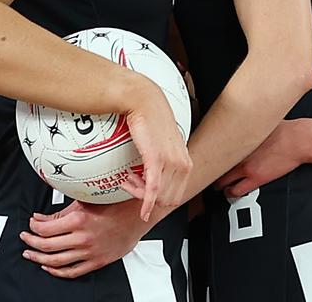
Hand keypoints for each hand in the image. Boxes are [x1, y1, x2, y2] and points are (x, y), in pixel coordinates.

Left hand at [20, 199, 155, 277]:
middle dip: (31, 242)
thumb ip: (60, 213)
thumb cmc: (113, 205)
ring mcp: (89, 252)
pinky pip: (72, 271)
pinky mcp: (96, 262)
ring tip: (30, 253)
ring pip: (56, 261)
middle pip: (46, 246)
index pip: (45, 229)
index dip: (33, 228)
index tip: (31, 225)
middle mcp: (82, 238)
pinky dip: (56, 271)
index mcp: (78, 220)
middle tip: (25, 238)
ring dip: (39, 258)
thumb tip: (40, 219)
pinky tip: (48, 266)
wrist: (136, 216)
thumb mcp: (84, 202)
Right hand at [121, 80, 191, 220]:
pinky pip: (152, 190)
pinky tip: (142, 210)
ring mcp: (171, 163)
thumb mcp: (163, 143)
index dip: (158, 198)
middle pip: (167, 200)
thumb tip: (155, 173)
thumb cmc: (151, 118)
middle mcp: (182, 164)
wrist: (143, 100)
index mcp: (185, 162)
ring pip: (157, 197)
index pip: (176, 195)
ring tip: (126, 179)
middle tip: (130, 184)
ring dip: (138, 194)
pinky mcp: (157, 160)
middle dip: (147, 198)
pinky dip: (146, 203)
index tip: (143, 189)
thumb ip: (164, 160)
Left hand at [215, 119, 307, 197]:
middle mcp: (239, 154)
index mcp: (238, 137)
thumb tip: (240, 123)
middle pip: (214, 166)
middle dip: (211, 171)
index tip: (206, 156)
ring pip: (222, 182)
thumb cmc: (284, 130)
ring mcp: (246, 168)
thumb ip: (246, 126)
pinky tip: (231, 193)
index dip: (208, 154)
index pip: (213, 147)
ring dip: (219, 185)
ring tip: (219, 185)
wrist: (298, 140)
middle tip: (209, 173)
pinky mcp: (256, 179)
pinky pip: (237, 191)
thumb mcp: (259, 122)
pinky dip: (231, 193)